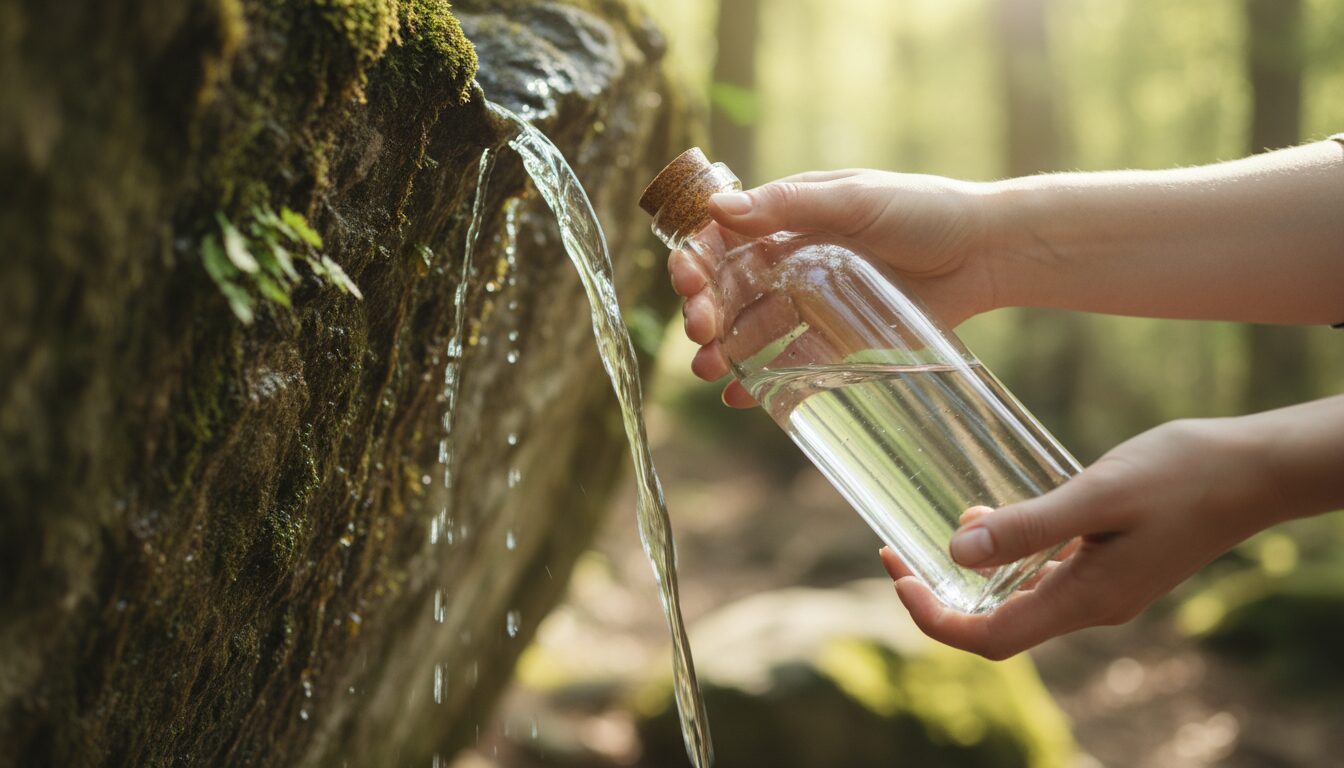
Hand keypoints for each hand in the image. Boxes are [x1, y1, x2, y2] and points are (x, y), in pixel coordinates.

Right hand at [668, 170, 996, 406]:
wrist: (987, 252)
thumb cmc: (924, 211)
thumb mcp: (855, 198)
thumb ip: (789, 204)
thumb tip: (718, 209)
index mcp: (789, 216)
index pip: (726, 237)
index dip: (698, 258)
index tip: (686, 279)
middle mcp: (793, 258)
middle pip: (732, 287)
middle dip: (707, 308)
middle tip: (699, 330)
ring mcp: (813, 301)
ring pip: (753, 327)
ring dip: (724, 347)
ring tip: (706, 369)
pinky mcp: (838, 339)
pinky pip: (791, 362)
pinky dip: (761, 380)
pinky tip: (737, 395)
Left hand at [879, 417, 1274, 659]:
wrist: (1254, 471)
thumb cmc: (1182, 474)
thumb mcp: (1096, 494)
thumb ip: (1028, 526)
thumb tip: (956, 551)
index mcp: (1085, 599)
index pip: (990, 640)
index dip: (935, 618)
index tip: (898, 575)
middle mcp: (1091, 606)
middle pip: (996, 624)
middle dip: (940, 591)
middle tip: (897, 548)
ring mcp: (1104, 589)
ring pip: (1020, 598)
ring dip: (975, 570)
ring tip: (948, 519)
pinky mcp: (1112, 567)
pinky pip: (1046, 575)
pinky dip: (1011, 554)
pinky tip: (1000, 515)